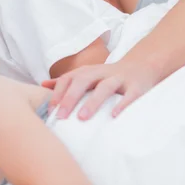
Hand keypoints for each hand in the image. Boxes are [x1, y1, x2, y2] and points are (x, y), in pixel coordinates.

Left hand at [42, 61, 156, 119]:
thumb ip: (66, 81)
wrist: (141, 66)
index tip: (51, 110)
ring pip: (105, 87)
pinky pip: (130, 95)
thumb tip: (42, 85)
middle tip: (61, 117)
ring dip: (93, 101)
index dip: (58, 93)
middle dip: (70, 98)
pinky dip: (122, 104)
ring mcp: (119, 78)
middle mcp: (101, 72)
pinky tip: (114, 116)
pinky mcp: (136, 86)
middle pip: (83, 81)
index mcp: (87, 71)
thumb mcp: (87, 75)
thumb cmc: (108, 75)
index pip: (68, 78)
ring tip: (83, 118)